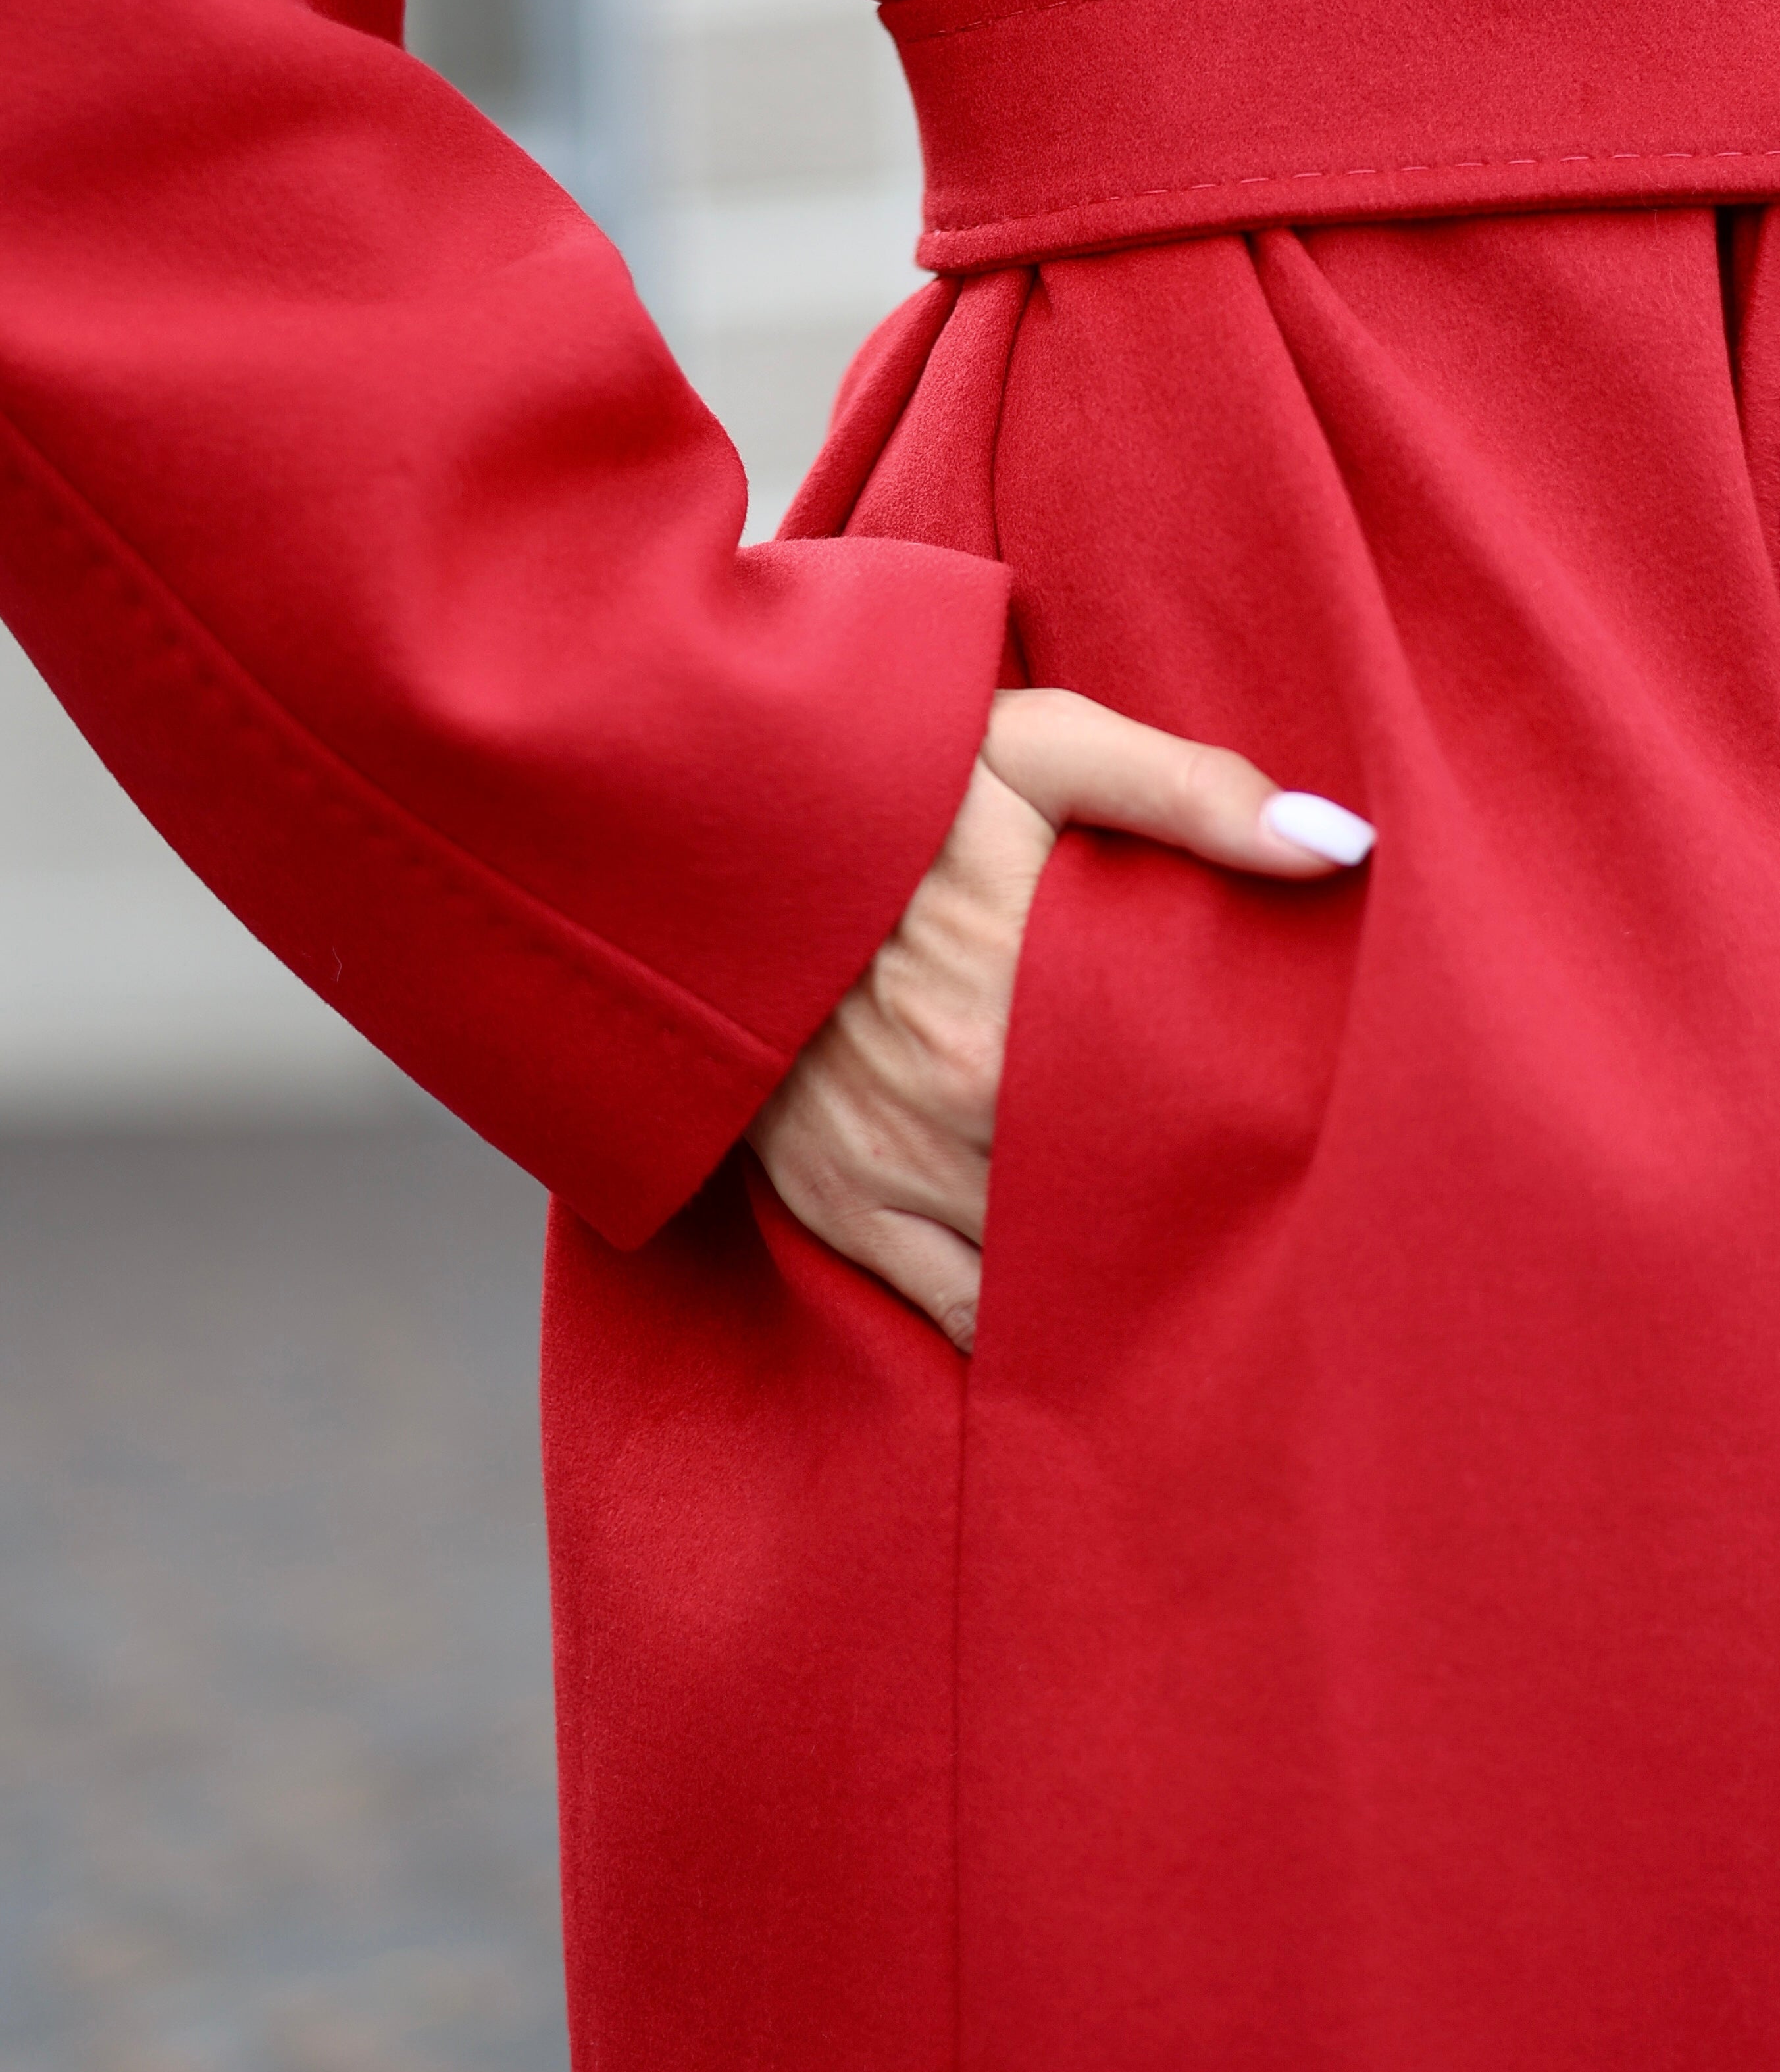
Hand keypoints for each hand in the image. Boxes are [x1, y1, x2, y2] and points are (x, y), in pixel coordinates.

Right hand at [745, 688, 1373, 1351]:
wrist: (697, 820)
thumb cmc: (886, 777)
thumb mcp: (1038, 746)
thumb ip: (1188, 793)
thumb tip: (1338, 849)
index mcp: (1027, 1006)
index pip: (1180, 1123)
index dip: (1247, 1156)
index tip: (1301, 1165)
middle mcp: (962, 1111)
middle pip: (1119, 1211)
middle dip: (1190, 1228)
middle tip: (1266, 1244)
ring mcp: (890, 1166)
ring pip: (1044, 1277)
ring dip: (1108, 1285)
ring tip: (1184, 1291)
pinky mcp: (828, 1198)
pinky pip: (948, 1308)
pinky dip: (1015, 1325)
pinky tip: (1070, 1319)